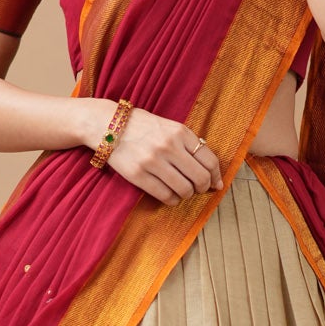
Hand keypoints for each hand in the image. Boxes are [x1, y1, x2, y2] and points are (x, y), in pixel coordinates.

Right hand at [99, 104, 223, 205]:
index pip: (209, 160)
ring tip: (183, 191)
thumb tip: (212, 173)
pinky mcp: (138, 175)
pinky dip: (173, 200)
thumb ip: (190, 144)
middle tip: (199, 189)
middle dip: (203, 188)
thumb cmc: (143, 127)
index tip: (216, 184)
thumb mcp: (170, 127)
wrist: (108, 125)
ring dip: (187, 195)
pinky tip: (171, 196)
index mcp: (180, 132)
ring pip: (184, 190)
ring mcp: (153, 161)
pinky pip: (165, 196)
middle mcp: (169, 146)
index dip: (216, 176)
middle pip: (200, 178)